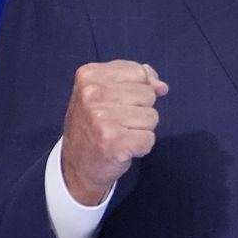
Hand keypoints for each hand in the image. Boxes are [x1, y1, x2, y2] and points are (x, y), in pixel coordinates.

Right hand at [61, 61, 167, 205]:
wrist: (76, 165)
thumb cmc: (95, 124)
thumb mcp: (107, 91)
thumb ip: (137, 79)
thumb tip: (161, 86)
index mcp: (90, 75)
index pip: (139, 72)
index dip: (137, 90)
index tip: (116, 103)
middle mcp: (92, 94)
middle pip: (149, 94)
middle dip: (140, 110)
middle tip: (117, 122)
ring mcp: (101, 118)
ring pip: (152, 117)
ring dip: (141, 129)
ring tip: (119, 134)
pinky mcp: (113, 142)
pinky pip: (149, 139)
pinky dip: (141, 147)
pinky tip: (122, 149)